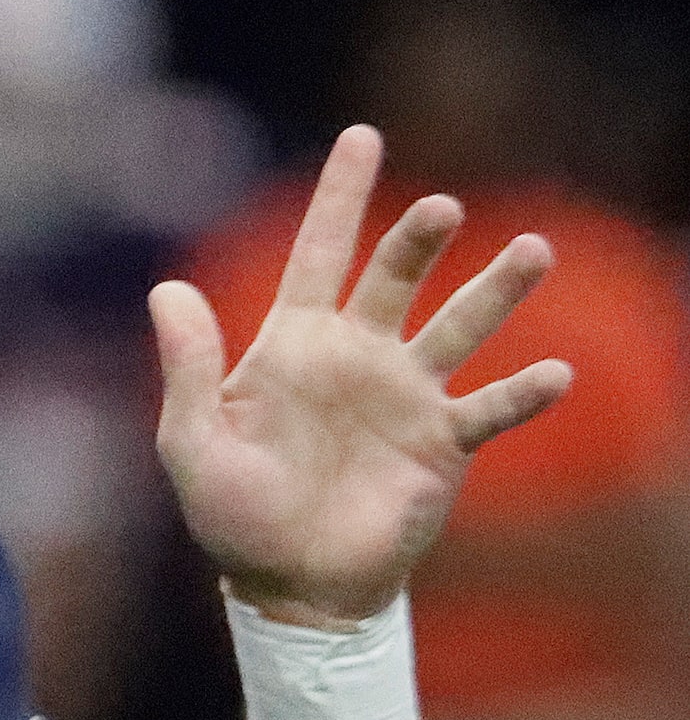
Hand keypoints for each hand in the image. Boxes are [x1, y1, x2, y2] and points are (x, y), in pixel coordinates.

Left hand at [150, 125, 571, 627]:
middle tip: (440, 208)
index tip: (363, 135)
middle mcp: (356, 355)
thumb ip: (191, 367)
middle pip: (395, 277)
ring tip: (532, 252)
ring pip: (458, 327)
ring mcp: (404, 395)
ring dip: (495, 292)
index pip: (318, 252)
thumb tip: (167, 289)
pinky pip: (488, 409)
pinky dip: (521, 392)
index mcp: (294, 343)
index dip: (340, 196)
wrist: (290, 584)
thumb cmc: (234, 514)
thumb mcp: (193, 442)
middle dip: (418, 240)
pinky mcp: (441, 445)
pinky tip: (554, 372)